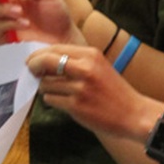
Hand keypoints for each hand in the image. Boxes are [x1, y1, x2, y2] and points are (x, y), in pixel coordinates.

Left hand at [26, 44, 151, 140]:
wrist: (133, 114)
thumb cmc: (114, 90)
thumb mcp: (99, 66)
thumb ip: (76, 60)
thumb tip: (45, 59)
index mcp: (91, 54)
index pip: (56, 49)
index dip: (39, 54)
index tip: (32, 60)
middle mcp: (85, 68)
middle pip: (46, 61)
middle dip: (34, 66)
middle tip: (30, 71)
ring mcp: (80, 88)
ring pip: (46, 83)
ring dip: (45, 87)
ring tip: (55, 90)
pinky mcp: (77, 106)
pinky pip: (51, 99)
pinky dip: (51, 99)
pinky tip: (61, 101)